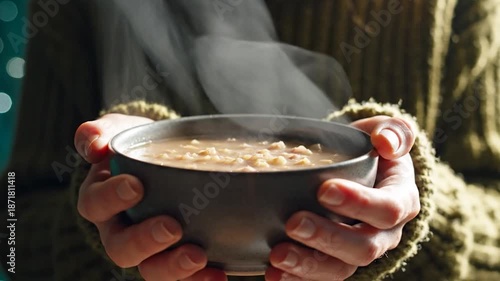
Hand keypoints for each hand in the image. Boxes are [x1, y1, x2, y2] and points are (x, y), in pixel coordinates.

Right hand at [74, 114, 226, 280]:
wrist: (162, 157)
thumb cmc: (137, 146)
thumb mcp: (117, 131)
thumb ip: (101, 133)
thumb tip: (93, 143)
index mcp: (101, 199)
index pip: (95, 204)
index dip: (112, 199)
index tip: (136, 186)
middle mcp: (119, 229)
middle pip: (121, 248)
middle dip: (145, 241)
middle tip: (172, 227)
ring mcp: (147, 246)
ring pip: (150, 268)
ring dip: (173, 267)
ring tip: (198, 256)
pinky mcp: (173, 253)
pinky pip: (181, 275)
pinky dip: (198, 278)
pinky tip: (218, 274)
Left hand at [266, 116, 419, 280]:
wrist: (365, 171)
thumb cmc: (373, 151)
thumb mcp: (387, 133)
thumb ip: (393, 132)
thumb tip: (385, 143)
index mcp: (400, 200)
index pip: (387, 208)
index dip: (358, 203)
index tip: (324, 190)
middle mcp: (384, 233)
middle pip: (363, 247)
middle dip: (327, 237)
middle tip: (293, 223)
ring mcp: (359, 250)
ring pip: (340, 268)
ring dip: (308, 265)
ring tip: (277, 256)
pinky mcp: (337, 260)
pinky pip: (321, 276)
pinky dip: (297, 278)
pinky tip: (273, 273)